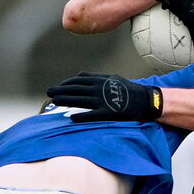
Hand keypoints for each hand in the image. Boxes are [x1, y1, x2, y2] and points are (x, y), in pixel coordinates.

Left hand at [46, 73, 162, 122]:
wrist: (145, 100)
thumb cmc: (128, 90)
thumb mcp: (111, 78)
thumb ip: (95, 77)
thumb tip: (79, 75)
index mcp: (99, 80)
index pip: (78, 82)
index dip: (66, 84)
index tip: (57, 87)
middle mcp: (99, 89)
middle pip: (76, 90)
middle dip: (61, 91)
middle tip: (48, 92)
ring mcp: (103, 101)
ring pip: (80, 100)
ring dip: (66, 100)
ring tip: (54, 101)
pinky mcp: (108, 113)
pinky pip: (92, 115)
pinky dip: (81, 116)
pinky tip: (71, 118)